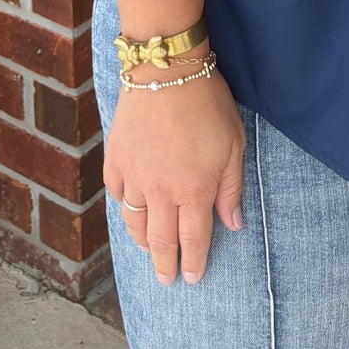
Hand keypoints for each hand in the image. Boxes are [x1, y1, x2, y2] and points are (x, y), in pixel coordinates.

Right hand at [103, 60, 246, 286]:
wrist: (165, 68)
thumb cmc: (207, 103)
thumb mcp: (233, 144)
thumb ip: (231, 188)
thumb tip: (233, 224)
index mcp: (195, 190)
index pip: (194, 239)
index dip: (194, 262)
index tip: (193, 278)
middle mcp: (162, 191)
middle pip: (162, 240)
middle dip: (166, 264)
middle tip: (167, 280)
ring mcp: (135, 177)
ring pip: (134, 223)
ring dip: (143, 242)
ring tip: (149, 251)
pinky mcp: (115, 160)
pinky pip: (117, 195)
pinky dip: (123, 208)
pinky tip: (130, 211)